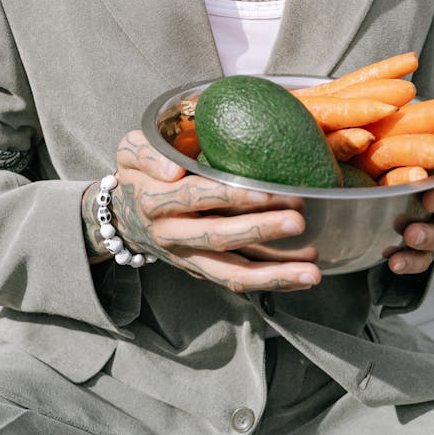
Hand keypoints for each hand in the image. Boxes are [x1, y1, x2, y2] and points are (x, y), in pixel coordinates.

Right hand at [89, 130, 321, 292]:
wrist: (121, 216)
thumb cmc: (137, 174)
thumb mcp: (129, 151)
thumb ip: (147, 153)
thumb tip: (173, 169)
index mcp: (155, 201)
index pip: (193, 197)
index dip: (227, 195)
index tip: (264, 190)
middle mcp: (172, 234)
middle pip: (217, 237)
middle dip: (259, 231)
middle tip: (297, 221)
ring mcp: (189, 257)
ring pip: (231, 274)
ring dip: (273, 275)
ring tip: (311, 272)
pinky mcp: (204, 270)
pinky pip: (238, 281)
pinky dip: (272, 283)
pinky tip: (304, 277)